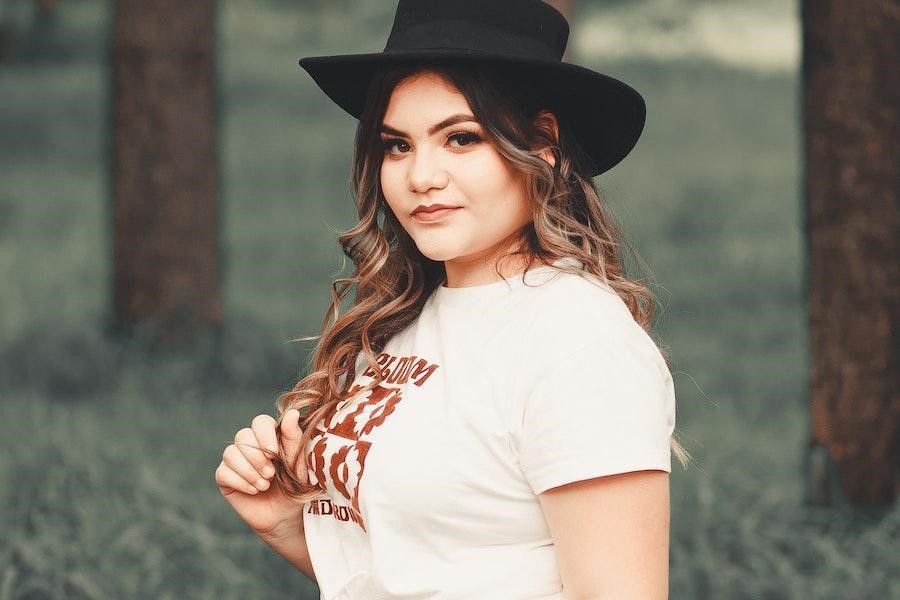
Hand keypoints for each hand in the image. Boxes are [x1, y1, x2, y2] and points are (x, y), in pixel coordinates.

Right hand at [215, 408, 309, 536]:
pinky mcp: (225, 477)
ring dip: (249, 471)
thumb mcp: (298, 464)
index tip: (274, 453)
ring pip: (231, 453)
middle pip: (243, 435)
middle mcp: (250, 444)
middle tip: (271, 474)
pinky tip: (254, 490)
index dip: (264, 434)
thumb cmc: (294, 487)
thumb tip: (292, 413)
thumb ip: (294, 439)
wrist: (284, 516)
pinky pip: (223, 472)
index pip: (260, 422)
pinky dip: (240, 481)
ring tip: (264, 485)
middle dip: (257, 457)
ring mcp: (235, 460)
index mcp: (269, 436)